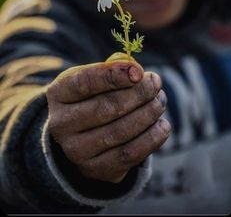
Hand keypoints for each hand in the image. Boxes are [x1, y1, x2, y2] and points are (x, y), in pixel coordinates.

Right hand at [46, 60, 170, 182]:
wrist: (81, 134)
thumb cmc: (92, 96)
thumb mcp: (94, 78)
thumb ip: (113, 69)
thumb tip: (137, 72)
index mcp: (58, 93)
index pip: (85, 82)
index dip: (114, 75)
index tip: (139, 71)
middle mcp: (61, 123)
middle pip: (106, 107)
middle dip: (138, 93)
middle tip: (156, 83)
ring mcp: (75, 150)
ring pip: (120, 131)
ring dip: (148, 113)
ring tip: (160, 101)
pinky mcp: (95, 169)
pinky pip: (129, 154)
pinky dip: (152, 138)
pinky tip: (163, 125)